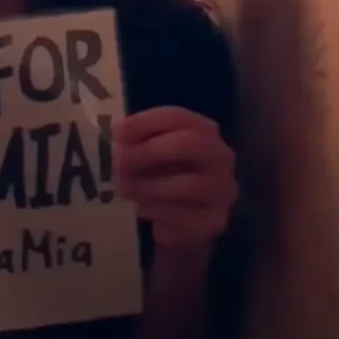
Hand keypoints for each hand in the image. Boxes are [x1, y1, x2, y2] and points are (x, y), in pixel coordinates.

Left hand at [115, 106, 236, 249]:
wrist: (180, 220)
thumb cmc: (161, 174)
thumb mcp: (149, 151)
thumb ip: (136, 140)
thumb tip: (116, 134)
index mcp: (202, 130)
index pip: (177, 117)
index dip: (144, 123)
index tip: (116, 134)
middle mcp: (219, 156)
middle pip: (190, 143)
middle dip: (149, 151)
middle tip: (119, 162)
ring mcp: (222, 189)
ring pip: (189, 184)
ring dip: (149, 185)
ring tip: (123, 188)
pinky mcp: (215, 221)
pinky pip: (185, 215)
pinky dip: (156, 210)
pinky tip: (138, 208)